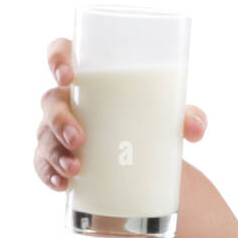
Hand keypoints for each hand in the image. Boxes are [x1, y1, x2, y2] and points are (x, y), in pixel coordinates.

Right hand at [34, 36, 208, 191]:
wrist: (147, 162)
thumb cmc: (153, 123)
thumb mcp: (172, 117)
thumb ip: (188, 117)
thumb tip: (195, 128)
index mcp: (90, 77)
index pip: (62, 53)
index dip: (57, 58)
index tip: (68, 76)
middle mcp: (68, 100)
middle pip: (50, 100)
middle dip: (59, 120)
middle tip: (80, 139)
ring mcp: (57, 130)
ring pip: (44, 136)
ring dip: (55, 152)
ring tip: (76, 168)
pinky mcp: (57, 158)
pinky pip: (42, 164)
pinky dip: (49, 175)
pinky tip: (64, 185)